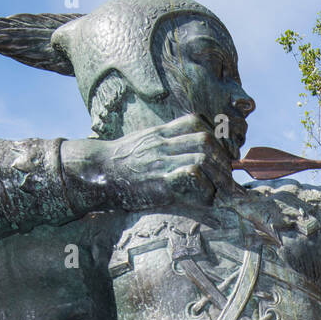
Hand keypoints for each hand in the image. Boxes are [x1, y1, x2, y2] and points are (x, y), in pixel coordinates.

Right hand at [61, 116, 235, 212]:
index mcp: (159, 133)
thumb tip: (186, 153)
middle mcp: (163, 143)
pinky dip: (204, 185)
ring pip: (203, 156)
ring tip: (218, 190)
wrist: (96, 172)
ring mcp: (162, 160)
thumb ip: (163, 143)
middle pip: (206, 141)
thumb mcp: (142, 143)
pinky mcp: (160, 181)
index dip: (213, 138)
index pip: (196, 122)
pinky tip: (204, 196)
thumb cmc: (118, 163)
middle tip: (224, 178)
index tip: (217, 156)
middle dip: (222, 160)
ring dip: (217, 175)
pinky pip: (191, 173)